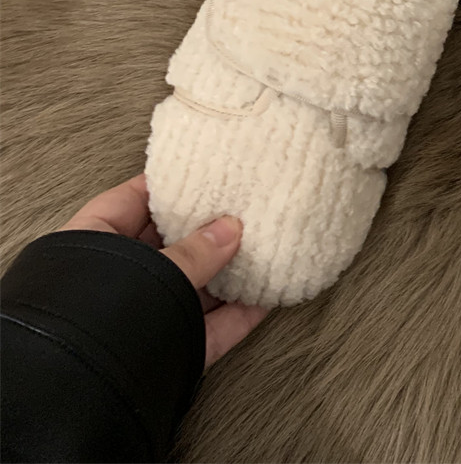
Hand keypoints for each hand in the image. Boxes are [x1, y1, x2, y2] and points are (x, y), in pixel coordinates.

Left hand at [60, 173, 266, 367]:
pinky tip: (269, 296)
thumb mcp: (150, 269)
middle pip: (170, 244)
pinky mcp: (170, 351)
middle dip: (208, 229)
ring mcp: (144, 318)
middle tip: (245, 207)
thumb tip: (233, 229)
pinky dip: (239, 314)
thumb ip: (195, 251)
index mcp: (94, 244)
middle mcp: (116, 280)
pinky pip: (210, 327)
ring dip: (230, 272)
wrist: (84, 397)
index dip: (170, 184)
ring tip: (266, 248)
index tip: (207, 170)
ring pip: (194, 287)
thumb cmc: (95, 318)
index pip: (133, 199)